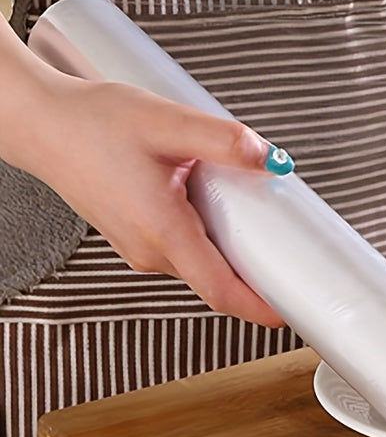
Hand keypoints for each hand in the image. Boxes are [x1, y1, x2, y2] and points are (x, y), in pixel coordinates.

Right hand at [13, 72, 287, 326]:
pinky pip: (182, 249)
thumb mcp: (166, 123)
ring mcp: (139, 247)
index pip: (220, 290)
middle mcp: (149, 250)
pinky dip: (208, 238)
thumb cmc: (91, 124)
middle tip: (292, 252)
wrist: (41, 123)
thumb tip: (270, 158)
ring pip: (199, 262)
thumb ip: (223, 141)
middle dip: (255, 273)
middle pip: (216, 278)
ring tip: (257, 219)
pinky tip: (217, 207)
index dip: (260, 308)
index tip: (292, 312)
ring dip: (230, 250)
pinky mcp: (134, 236)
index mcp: (162, 231)